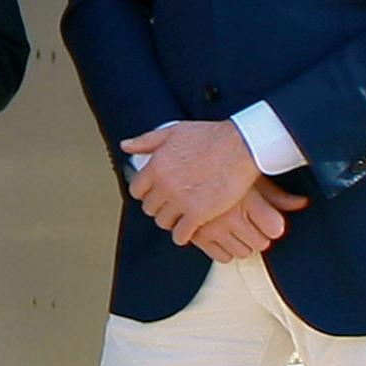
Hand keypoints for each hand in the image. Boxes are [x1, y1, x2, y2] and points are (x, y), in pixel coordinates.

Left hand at [122, 117, 267, 236]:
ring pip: (163, 222)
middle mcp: (164, 185)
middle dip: (158, 207)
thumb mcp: (173, 131)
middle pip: (149, 208)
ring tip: (179, 217)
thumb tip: (125, 146)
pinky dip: (182, 234)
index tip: (153, 193)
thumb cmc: (210, 137)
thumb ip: (147, 141)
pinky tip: (188, 230)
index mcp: (156, 165)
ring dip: (170, 221)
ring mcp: (180, 201)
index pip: (137, 189)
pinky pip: (181, 234)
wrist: (240, 147)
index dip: (145, 192)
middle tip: (168, 205)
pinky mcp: (198, 214)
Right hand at [181, 180, 304, 261]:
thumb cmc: (222, 168)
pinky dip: (223, 249)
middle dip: (258, 236)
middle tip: (250, 223)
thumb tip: (304, 203)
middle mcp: (230, 215)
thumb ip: (278, 195)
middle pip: (261, 244)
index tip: (269, 219)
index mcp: (247, 198)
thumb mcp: (251, 178)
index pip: (275, 229)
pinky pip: (221, 257)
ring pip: (241, 253)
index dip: (273, 225)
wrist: (182, 163)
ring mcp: (213, 227)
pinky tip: (222, 235)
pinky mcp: (196, 235)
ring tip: (236, 228)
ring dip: (241, 243)